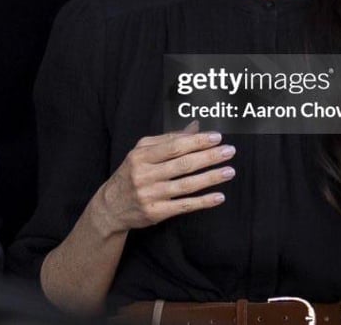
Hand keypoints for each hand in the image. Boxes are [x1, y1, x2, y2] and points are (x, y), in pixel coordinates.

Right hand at [93, 122, 235, 235]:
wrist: (110, 206)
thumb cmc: (131, 174)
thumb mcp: (142, 152)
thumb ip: (168, 139)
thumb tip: (195, 127)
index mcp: (141, 156)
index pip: (173, 146)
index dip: (196, 141)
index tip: (217, 137)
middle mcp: (144, 174)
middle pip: (182, 164)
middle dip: (208, 156)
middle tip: (230, 151)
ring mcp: (150, 195)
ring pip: (186, 185)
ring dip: (210, 178)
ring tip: (229, 171)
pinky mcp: (156, 213)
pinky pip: (184, 206)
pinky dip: (203, 201)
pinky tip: (219, 196)